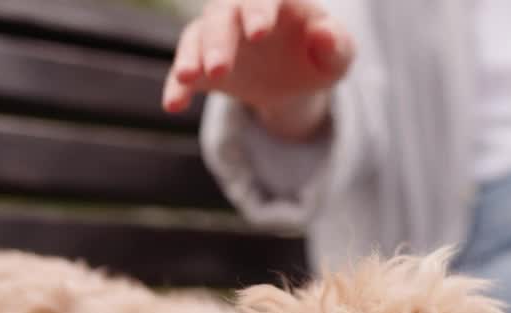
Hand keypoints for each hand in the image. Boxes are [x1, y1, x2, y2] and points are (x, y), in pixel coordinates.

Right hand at [162, 0, 354, 140]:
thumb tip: (324, 33)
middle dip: (219, 41)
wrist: (297, 78)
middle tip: (221, 69)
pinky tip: (173, 105)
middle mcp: (240, 11)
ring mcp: (218, 35)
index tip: (259, 33)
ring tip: (188, 77)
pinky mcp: (203, 63)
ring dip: (191, 56)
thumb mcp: (338, 56)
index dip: (259, 12)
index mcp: (276, 0)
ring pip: (196, 37)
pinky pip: (184, 71)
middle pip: (222, 16)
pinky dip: (176, 86)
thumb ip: (336, 45)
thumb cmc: (321, 57)